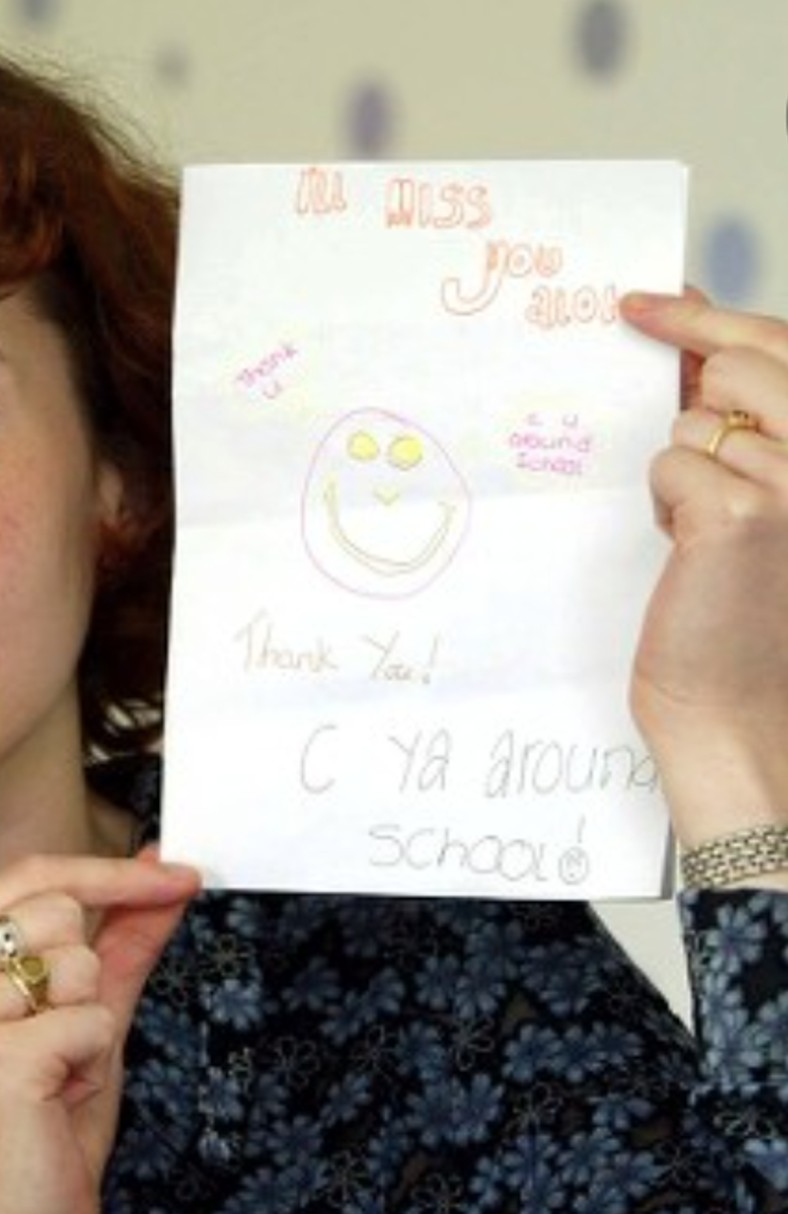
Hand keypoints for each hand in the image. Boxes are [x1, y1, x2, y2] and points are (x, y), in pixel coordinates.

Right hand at [0, 849, 199, 1213]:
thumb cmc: (40, 1122)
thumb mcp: (84, 1013)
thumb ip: (121, 938)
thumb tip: (164, 867)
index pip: (27, 877)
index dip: (108, 872)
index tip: (177, 874)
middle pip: (56, 910)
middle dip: (88, 975)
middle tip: (60, 1040)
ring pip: (78, 964)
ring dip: (91, 1024)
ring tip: (55, 1074)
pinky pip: (92, 1018)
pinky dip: (95, 1061)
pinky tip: (56, 1098)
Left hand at [622, 290, 787, 849]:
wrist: (745, 706)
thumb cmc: (750, 604)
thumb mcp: (765, 495)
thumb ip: (747, 417)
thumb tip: (695, 337)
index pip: (783, 343)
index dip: (709, 317)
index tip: (647, 301)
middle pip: (738, 366)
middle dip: (697, 401)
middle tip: (695, 463)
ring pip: (695, 419)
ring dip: (683, 471)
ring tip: (707, 529)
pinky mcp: (740, 514)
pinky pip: (669, 461)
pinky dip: (663, 502)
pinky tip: (688, 548)